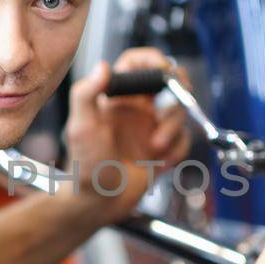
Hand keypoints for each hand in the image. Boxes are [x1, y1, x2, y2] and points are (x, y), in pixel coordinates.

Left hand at [63, 49, 192, 222]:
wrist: (99, 204)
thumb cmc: (84, 168)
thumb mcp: (80, 128)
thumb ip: (86, 94)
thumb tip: (102, 66)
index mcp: (116, 98)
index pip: (136, 63)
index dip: (152, 59)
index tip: (162, 69)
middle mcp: (136, 109)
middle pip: (168, 81)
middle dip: (178, 89)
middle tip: (175, 100)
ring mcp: (151, 128)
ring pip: (180, 111)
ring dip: (173, 126)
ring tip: (156, 146)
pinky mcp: (164, 149)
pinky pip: (184, 139)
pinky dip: (177, 149)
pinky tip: (161, 162)